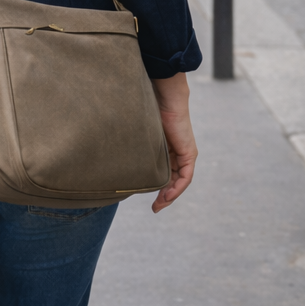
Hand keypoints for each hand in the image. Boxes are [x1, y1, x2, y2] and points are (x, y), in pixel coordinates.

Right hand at [149, 73, 195, 212]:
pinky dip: (177, 188)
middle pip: (173, 180)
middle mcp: (178, 152)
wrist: (164, 96)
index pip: (165, 172)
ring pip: (180, 181)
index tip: (149, 198)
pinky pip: (185, 177)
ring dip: (171, 195)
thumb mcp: (140, 133)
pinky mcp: (189, 153)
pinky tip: (167, 196)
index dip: (159, 187)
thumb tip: (115, 150)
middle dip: (164, 196)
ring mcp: (185, 153)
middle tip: (154, 208)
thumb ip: (136, 144)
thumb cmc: (148, 109)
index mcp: (167, 147)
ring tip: (159, 205)